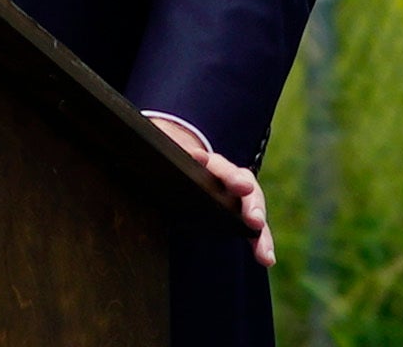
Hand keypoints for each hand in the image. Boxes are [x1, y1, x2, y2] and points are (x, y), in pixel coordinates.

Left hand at [147, 116, 271, 267]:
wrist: (188, 166)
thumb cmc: (175, 165)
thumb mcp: (167, 160)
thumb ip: (158, 154)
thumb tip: (136, 144)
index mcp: (206, 163)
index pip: (210, 162)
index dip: (206, 163)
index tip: (200, 163)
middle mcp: (226, 176)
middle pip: (241, 182)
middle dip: (249, 202)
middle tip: (254, 220)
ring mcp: (237, 195)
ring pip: (254, 208)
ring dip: (260, 231)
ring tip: (264, 253)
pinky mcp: (241, 214)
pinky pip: (255, 229)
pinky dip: (261, 242)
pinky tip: (266, 258)